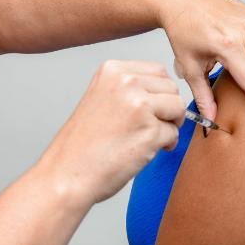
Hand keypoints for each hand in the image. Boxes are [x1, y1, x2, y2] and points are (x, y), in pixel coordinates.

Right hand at [42, 60, 185, 204]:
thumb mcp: (101, 97)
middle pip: (171, 88)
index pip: (158, 71)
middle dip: (167, 108)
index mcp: (113, 70)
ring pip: (178, 107)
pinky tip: (143, 150)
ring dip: (169, 124)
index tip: (148, 109)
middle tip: (149, 126)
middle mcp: (127, 82)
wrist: (67, 174)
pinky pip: (174, 133)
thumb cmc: (83, 144)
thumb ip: (131, 89)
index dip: (158, 93)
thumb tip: (165, 91)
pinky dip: (165, 144)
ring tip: (148, 137)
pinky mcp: (150, 132)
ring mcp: (140, 106)